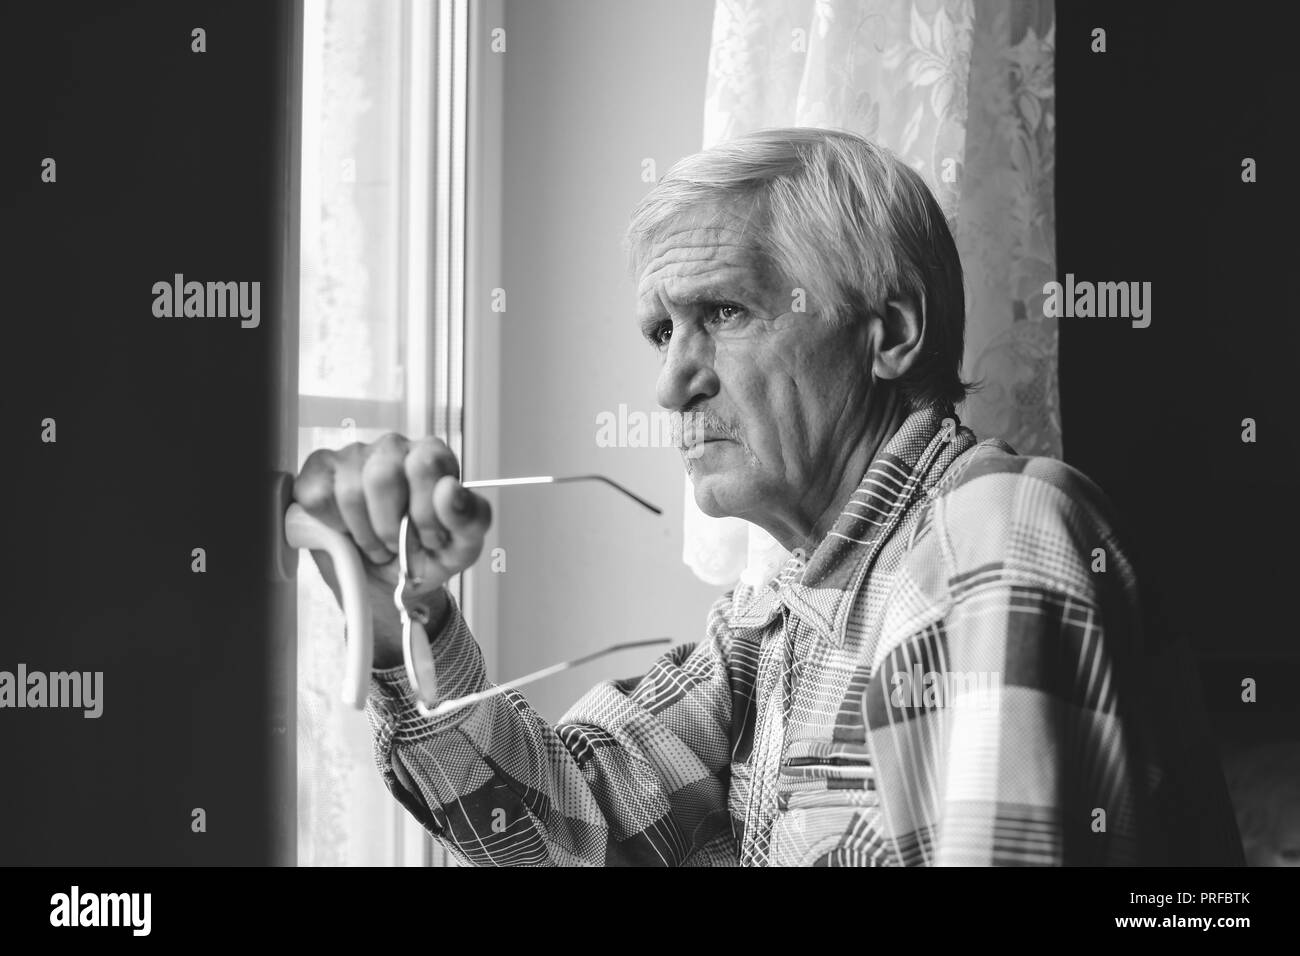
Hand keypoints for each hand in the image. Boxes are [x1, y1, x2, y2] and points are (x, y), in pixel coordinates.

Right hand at [292, 435, 491, 667]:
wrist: (390, 583)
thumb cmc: (428, 555)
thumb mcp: (463, 546)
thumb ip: (471, 518)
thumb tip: (450, 491)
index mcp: (432, 456)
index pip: (425, 464)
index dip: (425, 513)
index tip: (431, 539)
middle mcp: (393, 447)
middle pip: (383, 477)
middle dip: (391, 528)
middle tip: (398, 546)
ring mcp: (352, 455)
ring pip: (350, 492)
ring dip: (365, 535)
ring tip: (377, 544)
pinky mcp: (318, 471)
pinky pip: (318, 498)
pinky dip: (335, 528)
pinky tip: (349, 532)